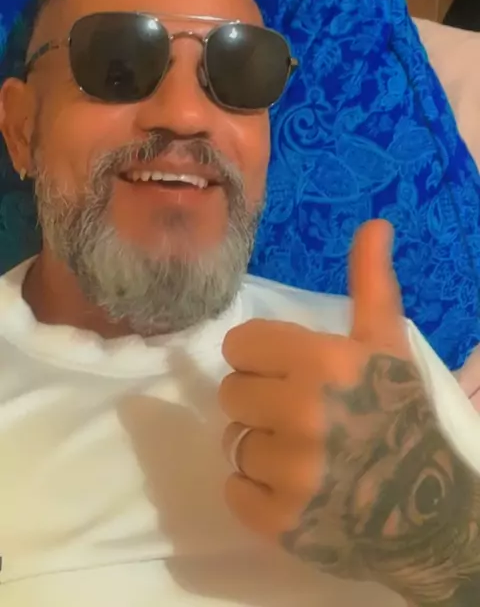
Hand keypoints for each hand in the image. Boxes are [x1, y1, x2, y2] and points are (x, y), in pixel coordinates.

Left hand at [219, 220, 479, 603]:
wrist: (426, 506)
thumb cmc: (402, 412)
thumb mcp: (386, 342)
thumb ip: (370, 283)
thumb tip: (374, 222)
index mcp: (322, 362)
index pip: (239, 346)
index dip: (261, 357)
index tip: (286, 370)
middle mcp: (302, 413)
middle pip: (232, 394)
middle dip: (260, 400)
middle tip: (298, 413)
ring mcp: (291, 472)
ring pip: (234, 442)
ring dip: (261, 446)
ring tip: (301, 451)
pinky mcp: (281, 521)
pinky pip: (233, 491)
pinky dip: (256, 491)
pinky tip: (293, 486)